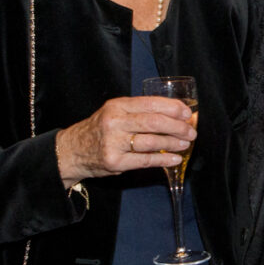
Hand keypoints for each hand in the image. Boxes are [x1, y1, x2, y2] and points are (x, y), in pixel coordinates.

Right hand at [54, 96, 195, 187]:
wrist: (73, 151)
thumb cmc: (100, 130)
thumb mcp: (114, 112)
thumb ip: (138, 111)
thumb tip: (174, 114)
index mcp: (117, 106)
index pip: (150, 103)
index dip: (172, 108)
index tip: (187, 113)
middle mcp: (115, 122)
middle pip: (153, 122)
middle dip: (177, 127)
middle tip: (191, 131)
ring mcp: (114, 143)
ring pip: (151, 142)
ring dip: (173, 143)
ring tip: (186, 143)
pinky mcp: (115, 161)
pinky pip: (145, 160)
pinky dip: (163, 159)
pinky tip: (175, 159)